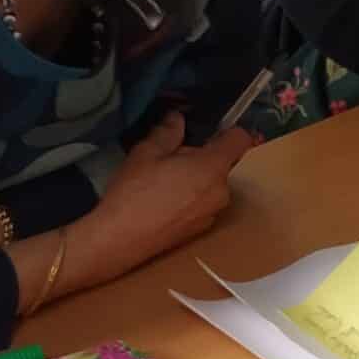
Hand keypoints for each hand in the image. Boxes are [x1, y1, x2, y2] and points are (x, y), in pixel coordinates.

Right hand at [57, 111, 252, 295]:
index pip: (240, 139)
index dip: (227, 132)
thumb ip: (167, 132)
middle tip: (170, 161)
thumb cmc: (134, 192)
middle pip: (223, 164)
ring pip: (212, 185)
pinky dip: (191, 200)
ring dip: (197, 180)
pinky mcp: (201, 230)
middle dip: (203, 158)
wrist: (118, 241)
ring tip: (163, 184)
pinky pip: (204, 205)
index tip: (207, 133)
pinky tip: (163, 205)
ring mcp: (213, 213)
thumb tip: (177, 117)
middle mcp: (222, 191)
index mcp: (213, 167)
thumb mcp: (146, 153)